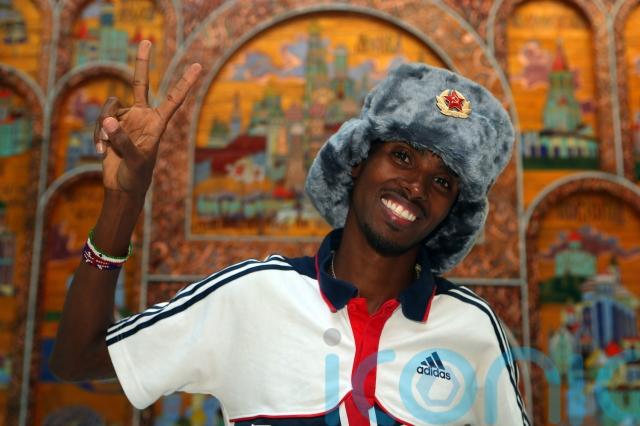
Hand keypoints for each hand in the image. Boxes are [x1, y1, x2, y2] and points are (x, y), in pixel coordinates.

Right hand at [94, 40, 201, 195]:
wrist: (123, 187)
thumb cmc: (136, 176)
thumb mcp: (134, 160)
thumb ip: (123, 140)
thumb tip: (109, 120)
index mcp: (158, 123)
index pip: (174, 99)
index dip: (185, 82)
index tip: (197, 66)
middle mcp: (143, 116)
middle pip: (141, 83)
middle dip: (142, 62)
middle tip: (147, 41)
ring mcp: (126, 119)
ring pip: (109, 106)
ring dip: (103, 125)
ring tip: (105, 147)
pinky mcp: (112, 125)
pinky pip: (101, 120)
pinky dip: (98, 135)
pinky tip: (100, 152)